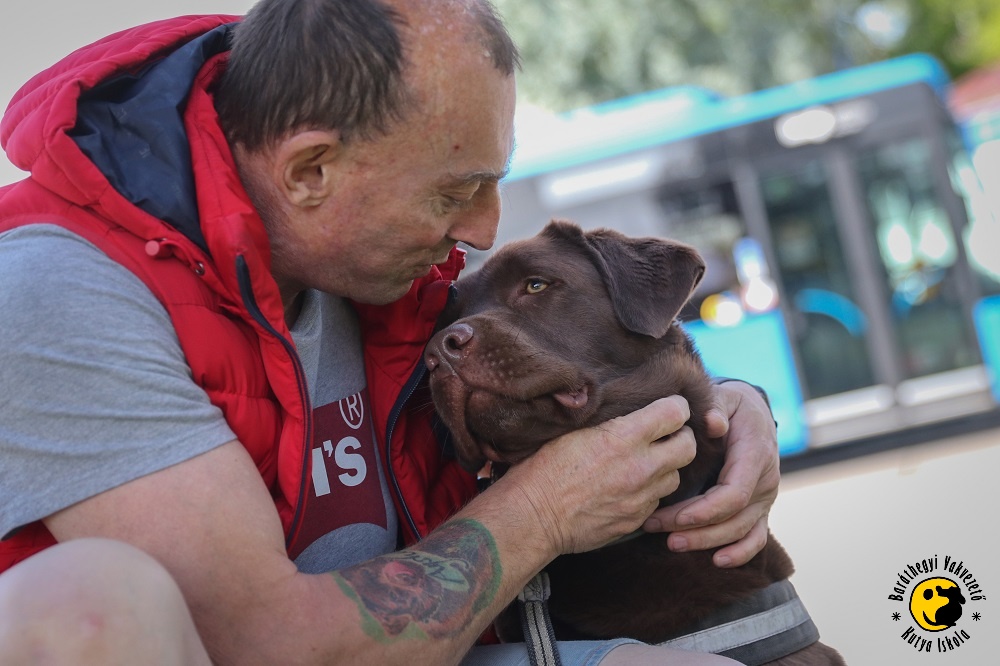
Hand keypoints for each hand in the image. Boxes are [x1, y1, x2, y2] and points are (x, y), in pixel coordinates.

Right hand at [500, 396, 696, 554]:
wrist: (533, 516)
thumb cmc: (543, 469)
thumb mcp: (573, 430)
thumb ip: (610, 422)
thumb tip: (629, 411)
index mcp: (623, 437)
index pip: (675, 413)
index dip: (675, 407)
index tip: (667, 407)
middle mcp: (640, 467)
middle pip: (688, 446)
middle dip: (680, 437)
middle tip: (664, 435)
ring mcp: (640, 497)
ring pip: (675, 477)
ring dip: (665, 468)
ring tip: (645, 464)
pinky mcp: (635, 521)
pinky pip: (656, 502)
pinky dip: (649, 493)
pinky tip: (629, 488)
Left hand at [643, 381, 778, 566]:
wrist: (753, 414)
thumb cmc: (732, 406)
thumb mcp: (724, 397)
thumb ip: (716, 407)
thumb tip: (713, 422)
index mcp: (756, 454)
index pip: (734, 493)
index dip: (705, 510)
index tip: (674, 517)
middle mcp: (766, 481)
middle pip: (733, 518)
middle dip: (696, 529)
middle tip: (657, 528)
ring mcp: (765, 498)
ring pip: (740, 532)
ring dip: (707, 542)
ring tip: (672, 544)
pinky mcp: (761, 509)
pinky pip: (756, 537)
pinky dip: (740, 553)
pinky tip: (717, 561)